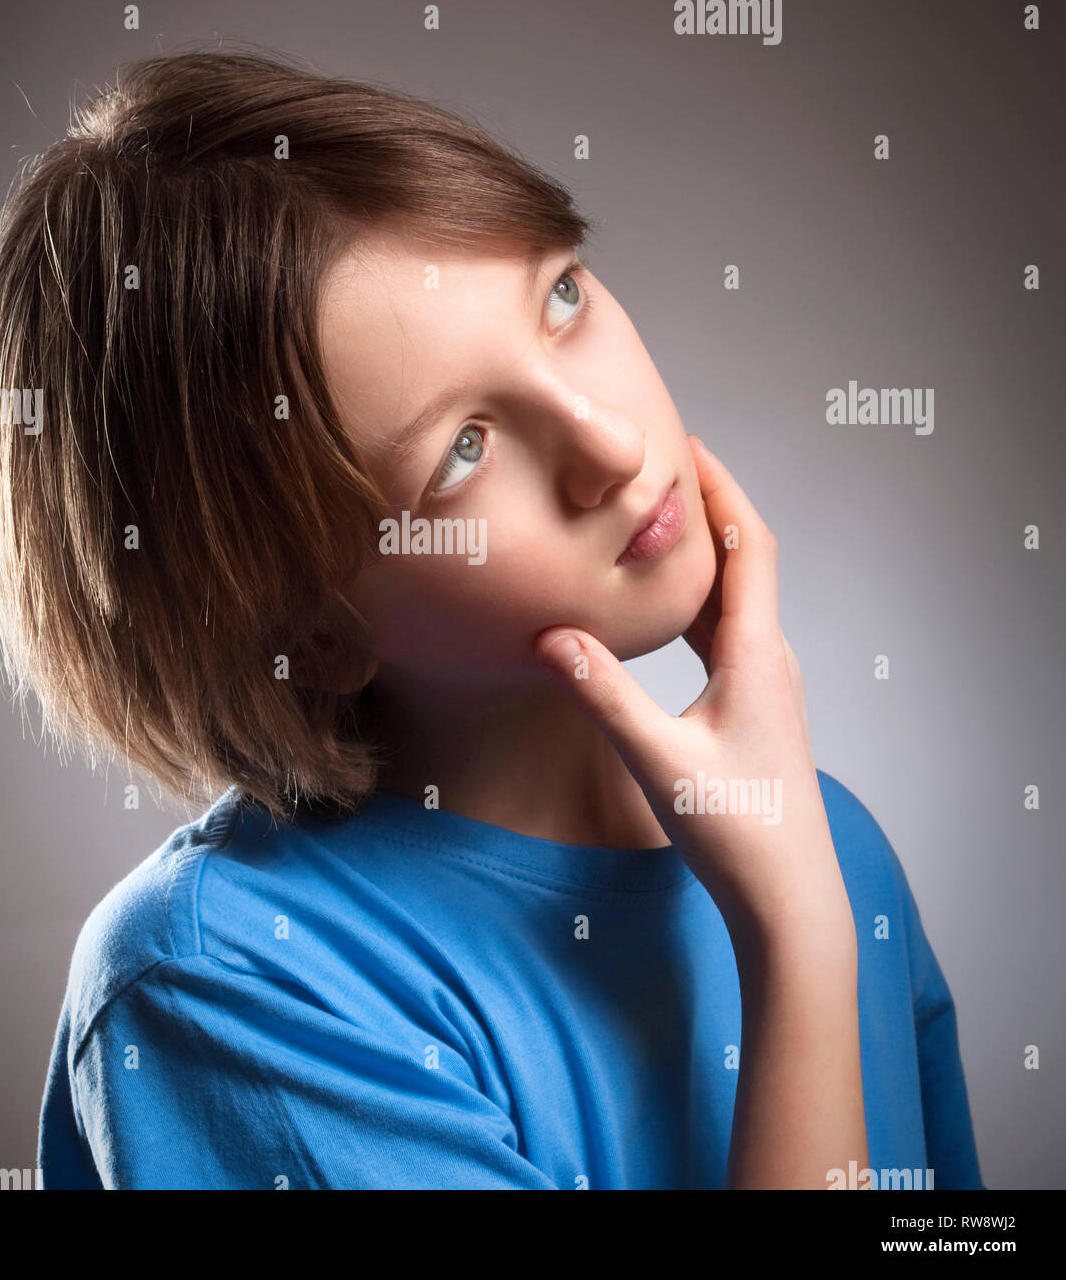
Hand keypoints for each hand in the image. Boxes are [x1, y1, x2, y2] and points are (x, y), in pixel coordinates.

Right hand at [534, 436, 845, 941]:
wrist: (789, 899)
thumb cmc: (738, 834)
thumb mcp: (659, 761)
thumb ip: (604, 695)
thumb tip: (552, 636)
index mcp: (757, 655)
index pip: (749, 544)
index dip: (721, 487)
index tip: (685, 442)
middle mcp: (769, 658)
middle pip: (745, 559)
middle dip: (706, 507)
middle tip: (658, 468)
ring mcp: (765, 684)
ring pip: (734, 598)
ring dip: (700, 555)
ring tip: (653, 523)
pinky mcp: (753, 708)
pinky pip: (725, 633)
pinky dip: (694, 603)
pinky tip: (661, 611)